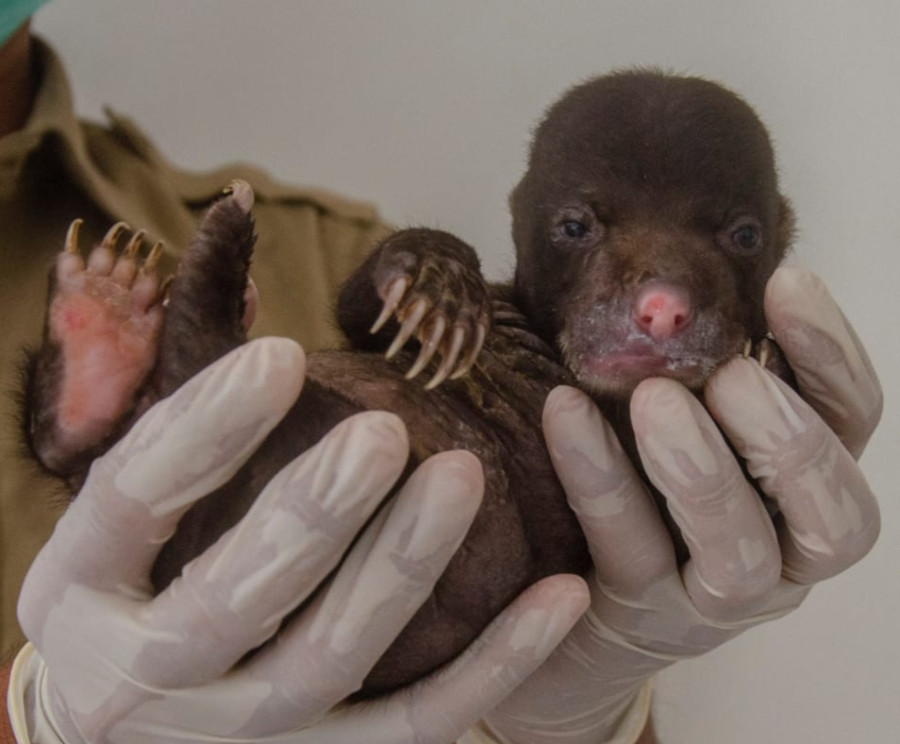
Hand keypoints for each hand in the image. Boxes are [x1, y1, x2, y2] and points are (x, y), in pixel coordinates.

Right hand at [16, 337, 588, 743]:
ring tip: (460, 477)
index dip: (205, 428)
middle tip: (380, 434)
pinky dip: (495, 665)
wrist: (117, 722)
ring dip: (401, 568)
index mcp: (80, 593)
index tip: (280, 356)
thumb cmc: (127, 589)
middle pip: (237, 598)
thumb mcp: (112, 523)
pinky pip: (417, 725)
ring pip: (331, 660)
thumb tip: (270, 349)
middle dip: (312, 513)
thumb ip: (178, 448)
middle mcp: (146, 681)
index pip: (136, 500)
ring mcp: (239, 736)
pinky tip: (559, 595)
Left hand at [480, 267, 881, 743]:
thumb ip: (701, 370)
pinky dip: (599, 475)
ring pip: (740, 548)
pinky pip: (628, 545)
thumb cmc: (641, 484)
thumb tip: (679, 278)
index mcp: (809, 491)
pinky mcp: (641, 612)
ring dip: (702, 470)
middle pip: (833, 510)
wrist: (573, 600)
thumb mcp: (682, 421)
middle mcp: (786, 553)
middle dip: (786, 437)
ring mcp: (717, 598)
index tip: (788, 282)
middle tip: (730, 375)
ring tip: (655, 400)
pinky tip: (564, 410)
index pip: (853, 423)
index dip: (831, 354)